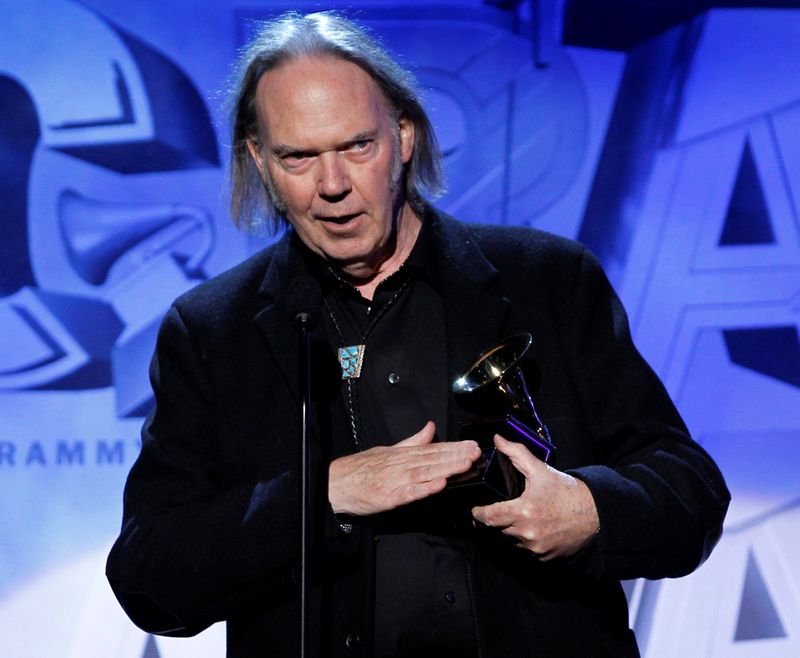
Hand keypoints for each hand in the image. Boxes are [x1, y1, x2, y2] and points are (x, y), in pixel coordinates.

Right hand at [329, 421, 481, 515]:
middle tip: (476, 452)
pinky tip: (439, 485)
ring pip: (425, 473)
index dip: (453, 447)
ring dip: (447, 468)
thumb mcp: (388, 450)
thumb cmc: (361, 468)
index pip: (433, 449)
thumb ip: (412, 441)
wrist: (335, 483)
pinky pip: (409, 493)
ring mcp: (395, 481)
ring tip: (465, 464)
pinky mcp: (388, 497)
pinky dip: (424, 488)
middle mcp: (401, 465)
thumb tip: (430, 428)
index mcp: (402, 454)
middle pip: (433, 459)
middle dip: (456, 456)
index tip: (471, 445)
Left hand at [471, 435, 599, 559]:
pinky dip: (525, 541)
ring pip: (511, 541)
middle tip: (496, 510)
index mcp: (523, 511)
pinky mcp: (544, 557)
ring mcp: (536, 548)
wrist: (595, 514)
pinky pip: (526, 551)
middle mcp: (527, 533)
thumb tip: (497, 439)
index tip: (476, 509)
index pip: (489, 518)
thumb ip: (516, 453)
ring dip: (510, 530)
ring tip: (518, 517)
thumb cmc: (567, 491)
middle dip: (495, 520)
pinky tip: (532, 528)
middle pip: (498, 529)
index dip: (479, 513)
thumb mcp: (541, 470)